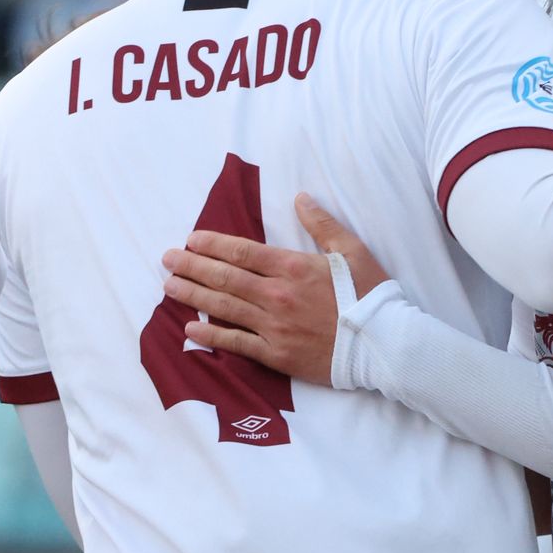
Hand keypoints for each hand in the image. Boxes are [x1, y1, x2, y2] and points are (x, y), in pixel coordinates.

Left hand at [162, 194, 391, 386]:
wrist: (384, 344)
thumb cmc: (370, 295)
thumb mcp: (352, 250)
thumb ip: (322, 224)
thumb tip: (300, 198)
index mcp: (293, 267)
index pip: (242, 252)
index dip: (213, 245)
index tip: (191, 240)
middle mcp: (277, 295)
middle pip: (225, 277)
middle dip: (193, 266)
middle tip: (167, 259)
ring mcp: (274, 327)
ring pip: (224, 307)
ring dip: (193, 295)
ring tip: (169, 286)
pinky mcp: (277, 354)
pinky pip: (236, 343)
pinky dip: (212, 334)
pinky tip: (191, 328)